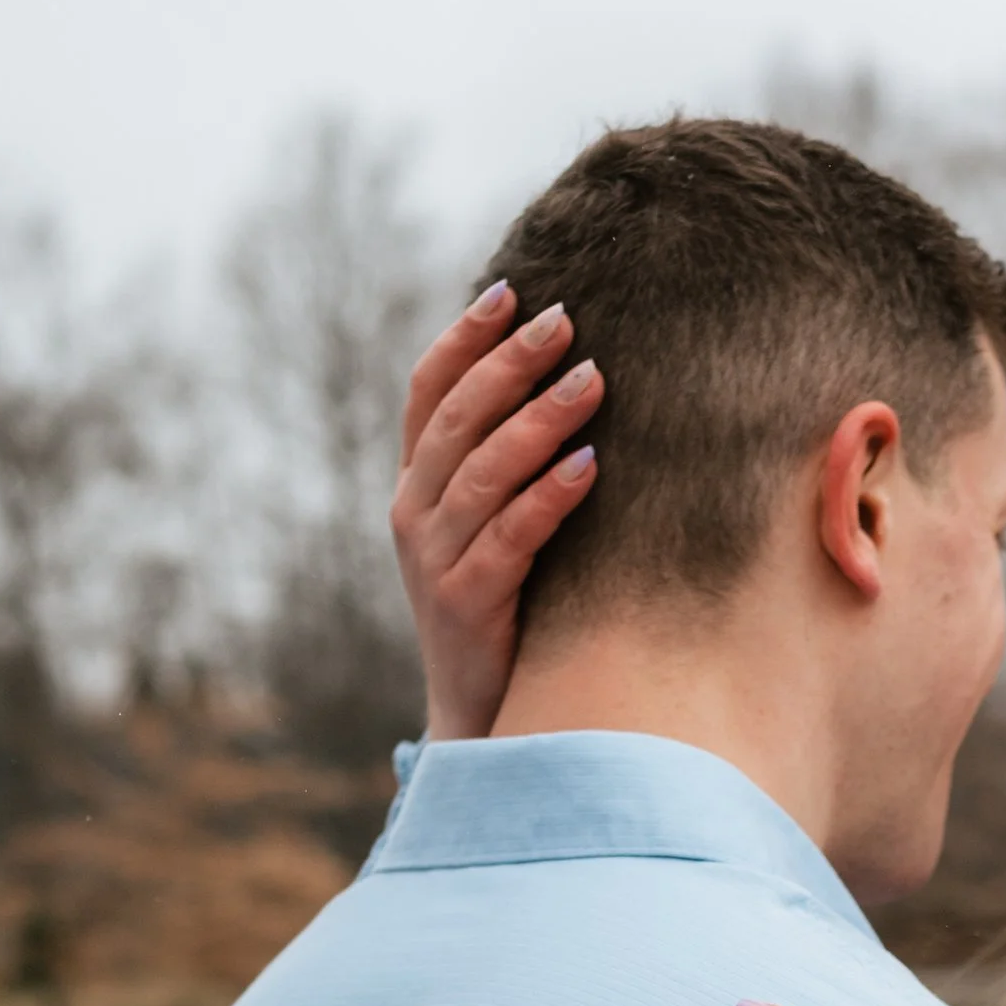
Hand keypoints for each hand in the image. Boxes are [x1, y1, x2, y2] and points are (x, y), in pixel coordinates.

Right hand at [389, 284, 604, 740]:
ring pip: (481, 473)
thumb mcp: (491, 530)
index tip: (509, 291)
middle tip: (564, 320)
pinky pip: (509, 539)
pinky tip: (589, 465)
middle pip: (456, 420)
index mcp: (416, 487)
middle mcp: (414, 514)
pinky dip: (547, 499)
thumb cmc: (503, 611)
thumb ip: (507, 468)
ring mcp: (434, 560)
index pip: (426, 394)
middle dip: (508, 364)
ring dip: (537, 421)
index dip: (463, 339)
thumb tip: (567, 389)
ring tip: (591, 381)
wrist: (479, 714)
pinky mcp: (465, 604)